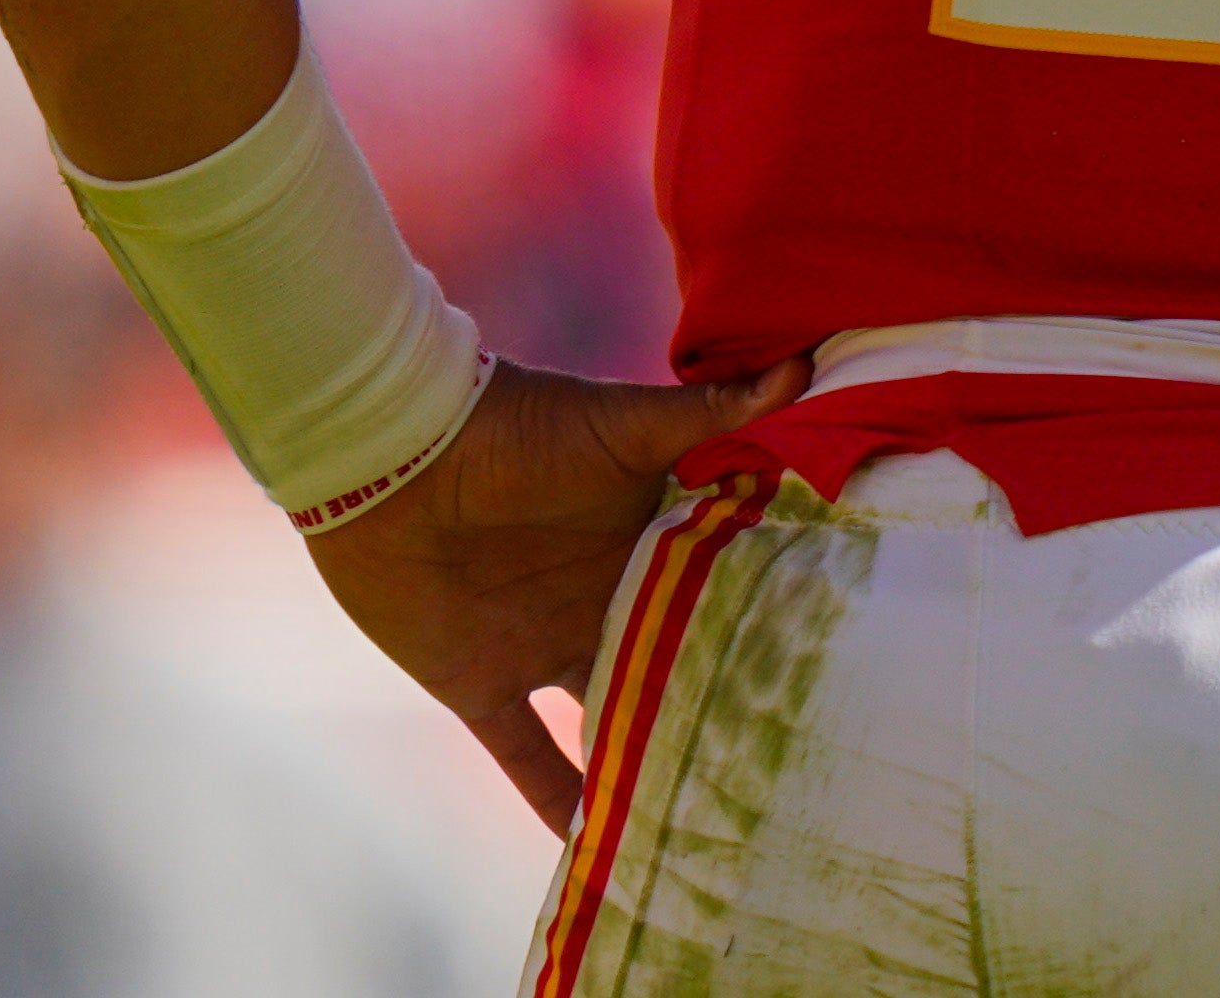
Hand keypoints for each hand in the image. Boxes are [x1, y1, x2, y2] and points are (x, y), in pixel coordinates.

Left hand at [309, 352, 810, 827]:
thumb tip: (803, 366)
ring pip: (609, 726)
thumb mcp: (619, 424)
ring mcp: (543, 647)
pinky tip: (600, 854)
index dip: (767, 637)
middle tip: (785, 780)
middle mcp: (603, 601)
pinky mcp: (480, 684)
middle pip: (672, 671)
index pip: (719, 600)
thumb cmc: (512, 424)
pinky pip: (527, 758)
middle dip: (717, 717)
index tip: (831, 681)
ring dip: (646, 768)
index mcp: (646, 542)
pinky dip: (558, 804)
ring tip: (708, 829)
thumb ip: (705, 415)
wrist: (388, 452)